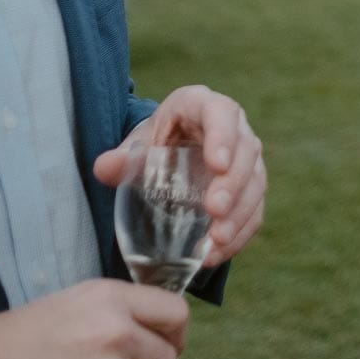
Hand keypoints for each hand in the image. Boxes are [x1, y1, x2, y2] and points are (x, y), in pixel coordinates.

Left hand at [94, 85, 265, 267]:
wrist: (171, 153)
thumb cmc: (156, 143)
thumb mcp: (137, 145)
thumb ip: (121, 158)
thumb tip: (104, 168)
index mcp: (202, 106)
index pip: (221, 112)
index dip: (223, 137)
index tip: (217, 165)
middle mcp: (234, 127)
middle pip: (246, 150)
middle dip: (233, 183)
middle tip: (215, 210)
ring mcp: (247, 158)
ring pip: (256, 181)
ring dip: (240, 213)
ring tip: (217, 239)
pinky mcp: (251, 187)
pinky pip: (255, 210)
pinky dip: (240, 233)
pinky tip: (217, 252)